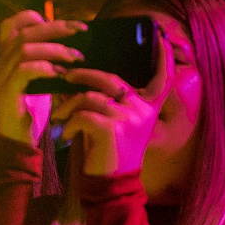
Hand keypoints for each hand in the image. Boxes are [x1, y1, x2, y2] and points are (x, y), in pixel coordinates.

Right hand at [0, 11, 84, 145]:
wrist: (19, 142)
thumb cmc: (32, 112)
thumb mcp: (41, 81)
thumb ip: (46, 62)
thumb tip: (70, 44)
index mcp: (6, 59)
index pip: (9, 25)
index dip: (33, 18)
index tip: (61, 24)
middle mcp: (0, 64)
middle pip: (24, 32)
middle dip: (55, 28)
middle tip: (80, 31)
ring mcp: (1, 77)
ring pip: (24, 49)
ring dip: (54, 49)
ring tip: (76, 57)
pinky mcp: (7, 92)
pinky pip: (23, 70)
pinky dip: (45, 68)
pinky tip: (61, 74)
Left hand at [54, 37, 173, 176]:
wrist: (112, 185)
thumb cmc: (110, 153)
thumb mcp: (115, 124)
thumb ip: (107, 101)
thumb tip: (81, 78)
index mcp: (148, 107)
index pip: (162, 78)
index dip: (163, 58)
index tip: (162, 39)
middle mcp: (142, 110)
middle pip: (109, 78)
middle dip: (83, 75)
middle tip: (66, 77)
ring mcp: (128, 118)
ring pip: (90, 96)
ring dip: (69, 104)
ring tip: (60, 115)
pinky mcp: (112, 128)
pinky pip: (83, 113)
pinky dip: (69, 122)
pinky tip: (66, 134)